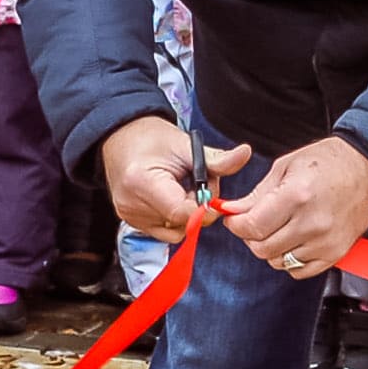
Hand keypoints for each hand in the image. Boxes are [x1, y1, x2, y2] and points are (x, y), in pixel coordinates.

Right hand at [100, 117, 245, 240]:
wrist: (121, 137)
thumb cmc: (152, 139)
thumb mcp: (186, 145)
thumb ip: (217, 160)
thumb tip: (245, 154)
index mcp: (143, 183)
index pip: (184, 213)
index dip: (204, 207)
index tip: (210, 190)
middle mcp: (132, 205)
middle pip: (182, 224)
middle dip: (198, 208)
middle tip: (195, 181)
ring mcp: (129, 217)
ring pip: (176, 231)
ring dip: (187, 214)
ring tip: (181, 188)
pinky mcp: (130, 222)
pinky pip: (164, 230)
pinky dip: (174, 217)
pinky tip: (171, 196)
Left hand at [219, 136, 367, 281]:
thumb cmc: (329, 162)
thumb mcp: (285, 166)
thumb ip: (256, 195)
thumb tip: (232, 211)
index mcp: (297, 196)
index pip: (252, 227)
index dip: (236, 225)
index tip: (235, 219)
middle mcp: (312, 223)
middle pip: (262, 248)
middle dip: (251, 236)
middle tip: (255, 222)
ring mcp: (326, 242)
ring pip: (278, 261)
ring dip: (271, 248)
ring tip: (280, 227)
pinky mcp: (336, 253)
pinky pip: (299, 270)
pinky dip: (290, 259)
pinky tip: (294, 240)